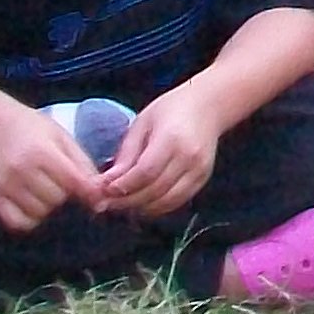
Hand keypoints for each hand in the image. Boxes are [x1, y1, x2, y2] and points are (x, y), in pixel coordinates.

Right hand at [0, 104, 105, 232]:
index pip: (72, 181)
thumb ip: (84, 168)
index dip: (88, 191)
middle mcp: (20, 169)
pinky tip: (33, 202)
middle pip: (56, 198)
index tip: (97, 197)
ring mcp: (5, 185)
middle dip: (65, 193)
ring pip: (40, 212)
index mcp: (41, 152)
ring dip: (48, 205)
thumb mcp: (64, 140)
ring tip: (45, 187)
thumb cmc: (37, 132)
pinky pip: (19, 223)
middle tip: (59, 180)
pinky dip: (30, 218)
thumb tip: (100, 199)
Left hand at [99, 87, 225, 216]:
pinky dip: (158, 207)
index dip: (123, 186)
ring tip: (122, 204)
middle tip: (107, 203)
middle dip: (127, 201)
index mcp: (171, 138)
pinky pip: (178, 201)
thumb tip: (108, 182)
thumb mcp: (142, 123)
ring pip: (167, 201)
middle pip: (155, 190)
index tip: (105, 191)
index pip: (145, 172)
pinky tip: (143, 203)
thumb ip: (127, 154)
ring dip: (142, 208)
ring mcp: (199, 170)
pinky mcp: (203, 179)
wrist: (208, 106)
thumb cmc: (171, 110)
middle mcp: (188, 157)